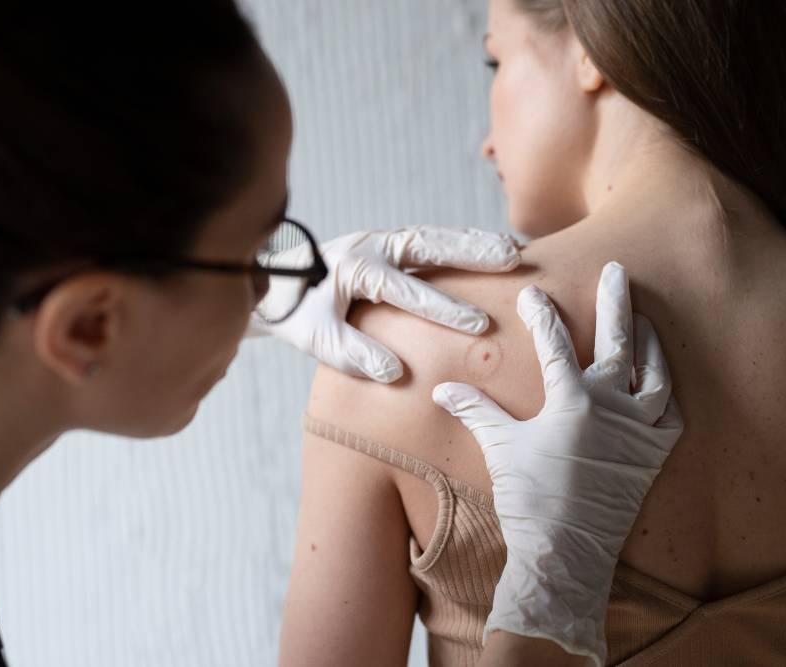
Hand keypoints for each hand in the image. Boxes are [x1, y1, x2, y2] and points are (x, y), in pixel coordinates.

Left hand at [248, 226, 520, 382]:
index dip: (443, 308)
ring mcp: (381, 241)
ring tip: (512, 250)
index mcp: (355, 267)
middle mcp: (372, 246)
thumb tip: (394, 373)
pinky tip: (488, 247)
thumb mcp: (317, 340)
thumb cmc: (295, 314)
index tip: (478, 324)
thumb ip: (353, 355)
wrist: (272, 285)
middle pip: (429, 245)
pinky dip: (459, 242)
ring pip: (434, 237)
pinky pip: (429, 240)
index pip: (406, 289)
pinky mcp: (387, 245)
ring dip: (472, 242)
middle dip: (472, 254)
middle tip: (511, 261)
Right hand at [431, 261, 683, 666]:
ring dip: (649, 343)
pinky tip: (659, 384)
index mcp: (572, 400)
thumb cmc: (531, 498)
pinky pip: (670, 415)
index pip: (556, 343)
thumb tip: (441, 388)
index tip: (533, 290)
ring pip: (654, 374)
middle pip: (619, 342)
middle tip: (618, 271)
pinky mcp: (653, 456)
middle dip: (616, 302)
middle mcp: (612, 407)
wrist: (568, 552)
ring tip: (643, 321)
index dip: (542, 314)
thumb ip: (476, 410)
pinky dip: (666, 395)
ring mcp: (639, 431)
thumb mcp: (500, 448)